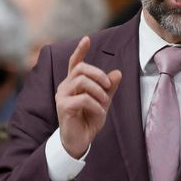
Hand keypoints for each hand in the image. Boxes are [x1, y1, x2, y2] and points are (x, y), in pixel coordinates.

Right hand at [55, 36, 121, 158]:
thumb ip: (109, 88)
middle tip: (108, 86)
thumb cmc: (88, 120)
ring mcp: (62, 96)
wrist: (80, 141)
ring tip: (104, 102)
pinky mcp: (63, 107)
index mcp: (73, 83)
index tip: (87, 39)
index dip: (80, 50)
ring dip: (98, 90)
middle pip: (81, 69)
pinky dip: (96, 105)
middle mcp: (65, 87)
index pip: (75, 63)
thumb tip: (118, 73)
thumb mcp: (103, 102)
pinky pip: (83, 99)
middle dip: (99, 74)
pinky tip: (100, 113)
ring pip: (82, 81)